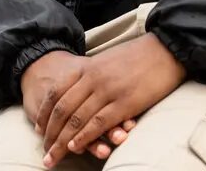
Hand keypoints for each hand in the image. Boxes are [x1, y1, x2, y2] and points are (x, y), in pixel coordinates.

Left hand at [38, 33, 185, 167]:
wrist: (165, 49)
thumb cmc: (138, 56)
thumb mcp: (107, 60)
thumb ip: (92, 74)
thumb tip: (80, 90)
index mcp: (86, 67)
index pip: (56, 92)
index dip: (45, 112)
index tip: (39, 128)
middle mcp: (92, 79)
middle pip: (62, 109)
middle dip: (50, 133)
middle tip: (43, 150)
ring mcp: (107, 90)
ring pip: (76, 119)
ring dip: (62, 142)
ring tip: (53, 156)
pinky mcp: (124, 103)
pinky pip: (97, 123)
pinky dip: (84, 137)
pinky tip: (76, 148)